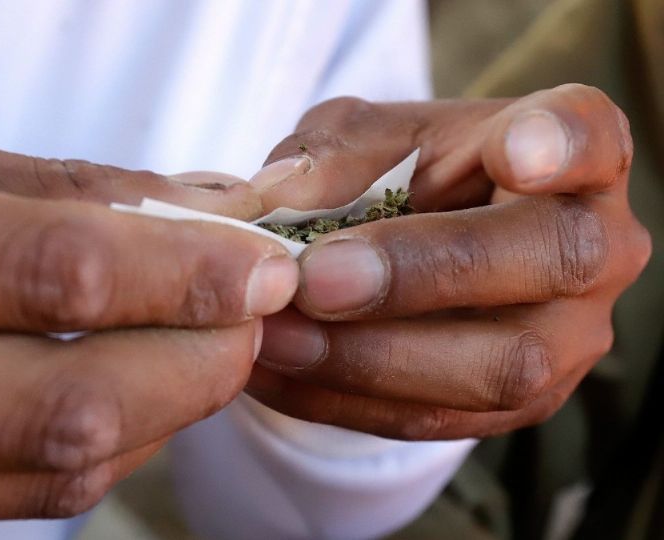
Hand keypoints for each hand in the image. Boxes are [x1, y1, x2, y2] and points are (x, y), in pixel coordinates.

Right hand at [0, 115, 297, 537]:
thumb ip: (45, 193)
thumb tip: (195, 210)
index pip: (51, 275)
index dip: (186, 276)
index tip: (265, 268)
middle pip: (69, 400)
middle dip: (197, 361)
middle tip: (249, 316)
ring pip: (50, 471)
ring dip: (159, 413)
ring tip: (196, 349)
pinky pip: (2, 499)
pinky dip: (87, 449)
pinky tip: (114, 396)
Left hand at [246, 84, 650, 439]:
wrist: (407, 251)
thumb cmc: (399, 174)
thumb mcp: (360, 140)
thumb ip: (329, 158)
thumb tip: (272, 205)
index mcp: (571, 148)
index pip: (587, 137)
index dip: (558, 145)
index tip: (516, 153)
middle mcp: (594, 244)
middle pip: (550, 260)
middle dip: (420, 274)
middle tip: (312, 280)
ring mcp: (569, 335)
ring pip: (498, 368)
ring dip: (367, 358)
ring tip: (272, 335)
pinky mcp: (521, 405)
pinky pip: (436, 419)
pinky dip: (340, 399)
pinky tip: (272, 372)